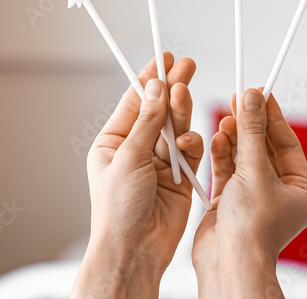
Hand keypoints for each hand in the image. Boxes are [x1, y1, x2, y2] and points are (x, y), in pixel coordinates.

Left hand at [72, 53, 203, 298]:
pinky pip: (191, 151)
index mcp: (114, 142)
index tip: (165, 58)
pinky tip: (189, 142)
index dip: (151, 79)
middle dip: (172, 89)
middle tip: (187, 66)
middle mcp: (136, 150)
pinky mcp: (180, 177)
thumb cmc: (118, 210)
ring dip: (181, 113)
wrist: (135, 249)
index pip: (135, 102)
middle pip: (159, 111)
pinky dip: (192, 144)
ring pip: (176, 128)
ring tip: (184, 93)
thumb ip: (147, 121)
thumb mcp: (128, 157)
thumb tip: (156, 87)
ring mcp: (159, 163)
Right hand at [193, 89, 306, 298]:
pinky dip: (222, 154)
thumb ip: (251, 131)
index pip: (287, 144)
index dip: (273, 116)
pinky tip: (217, 138)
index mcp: (300, 191)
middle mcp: (279, 194)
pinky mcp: (230, 203)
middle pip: (264, 148)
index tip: (260, 92)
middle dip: (251, 125)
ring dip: (235, 137)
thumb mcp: (255, 170)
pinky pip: (228, 171)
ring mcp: (254, 198)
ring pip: (244, 158)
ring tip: (226, 118)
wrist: (228, 263)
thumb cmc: (252, 225)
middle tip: (239, 98)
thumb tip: (253, 97)